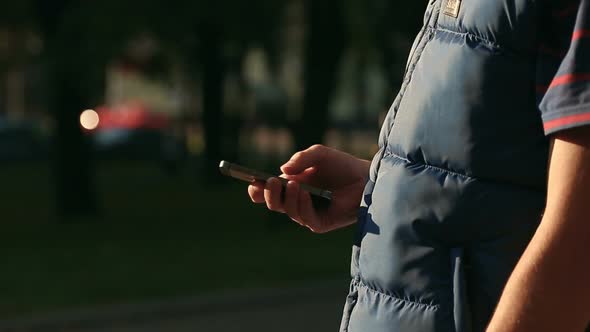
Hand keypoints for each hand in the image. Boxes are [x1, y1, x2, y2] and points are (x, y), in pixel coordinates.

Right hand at [248, 145, 369, 232]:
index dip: (257, 190)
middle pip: (273, 203)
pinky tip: (305, 194)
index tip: (253, 182)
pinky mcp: (320, 223)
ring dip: (288, 198)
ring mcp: (307, 213)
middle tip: (272, 181)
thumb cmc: (341, 165)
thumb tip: (283, 170)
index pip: (266, 192)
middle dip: (269, 194)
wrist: (365, 178)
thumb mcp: (318, 154)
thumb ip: (301, 158)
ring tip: (294, 184)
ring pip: (287, 211)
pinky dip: (302, 206)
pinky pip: (305, 218)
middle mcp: (295, 201)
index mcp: (289, 185)